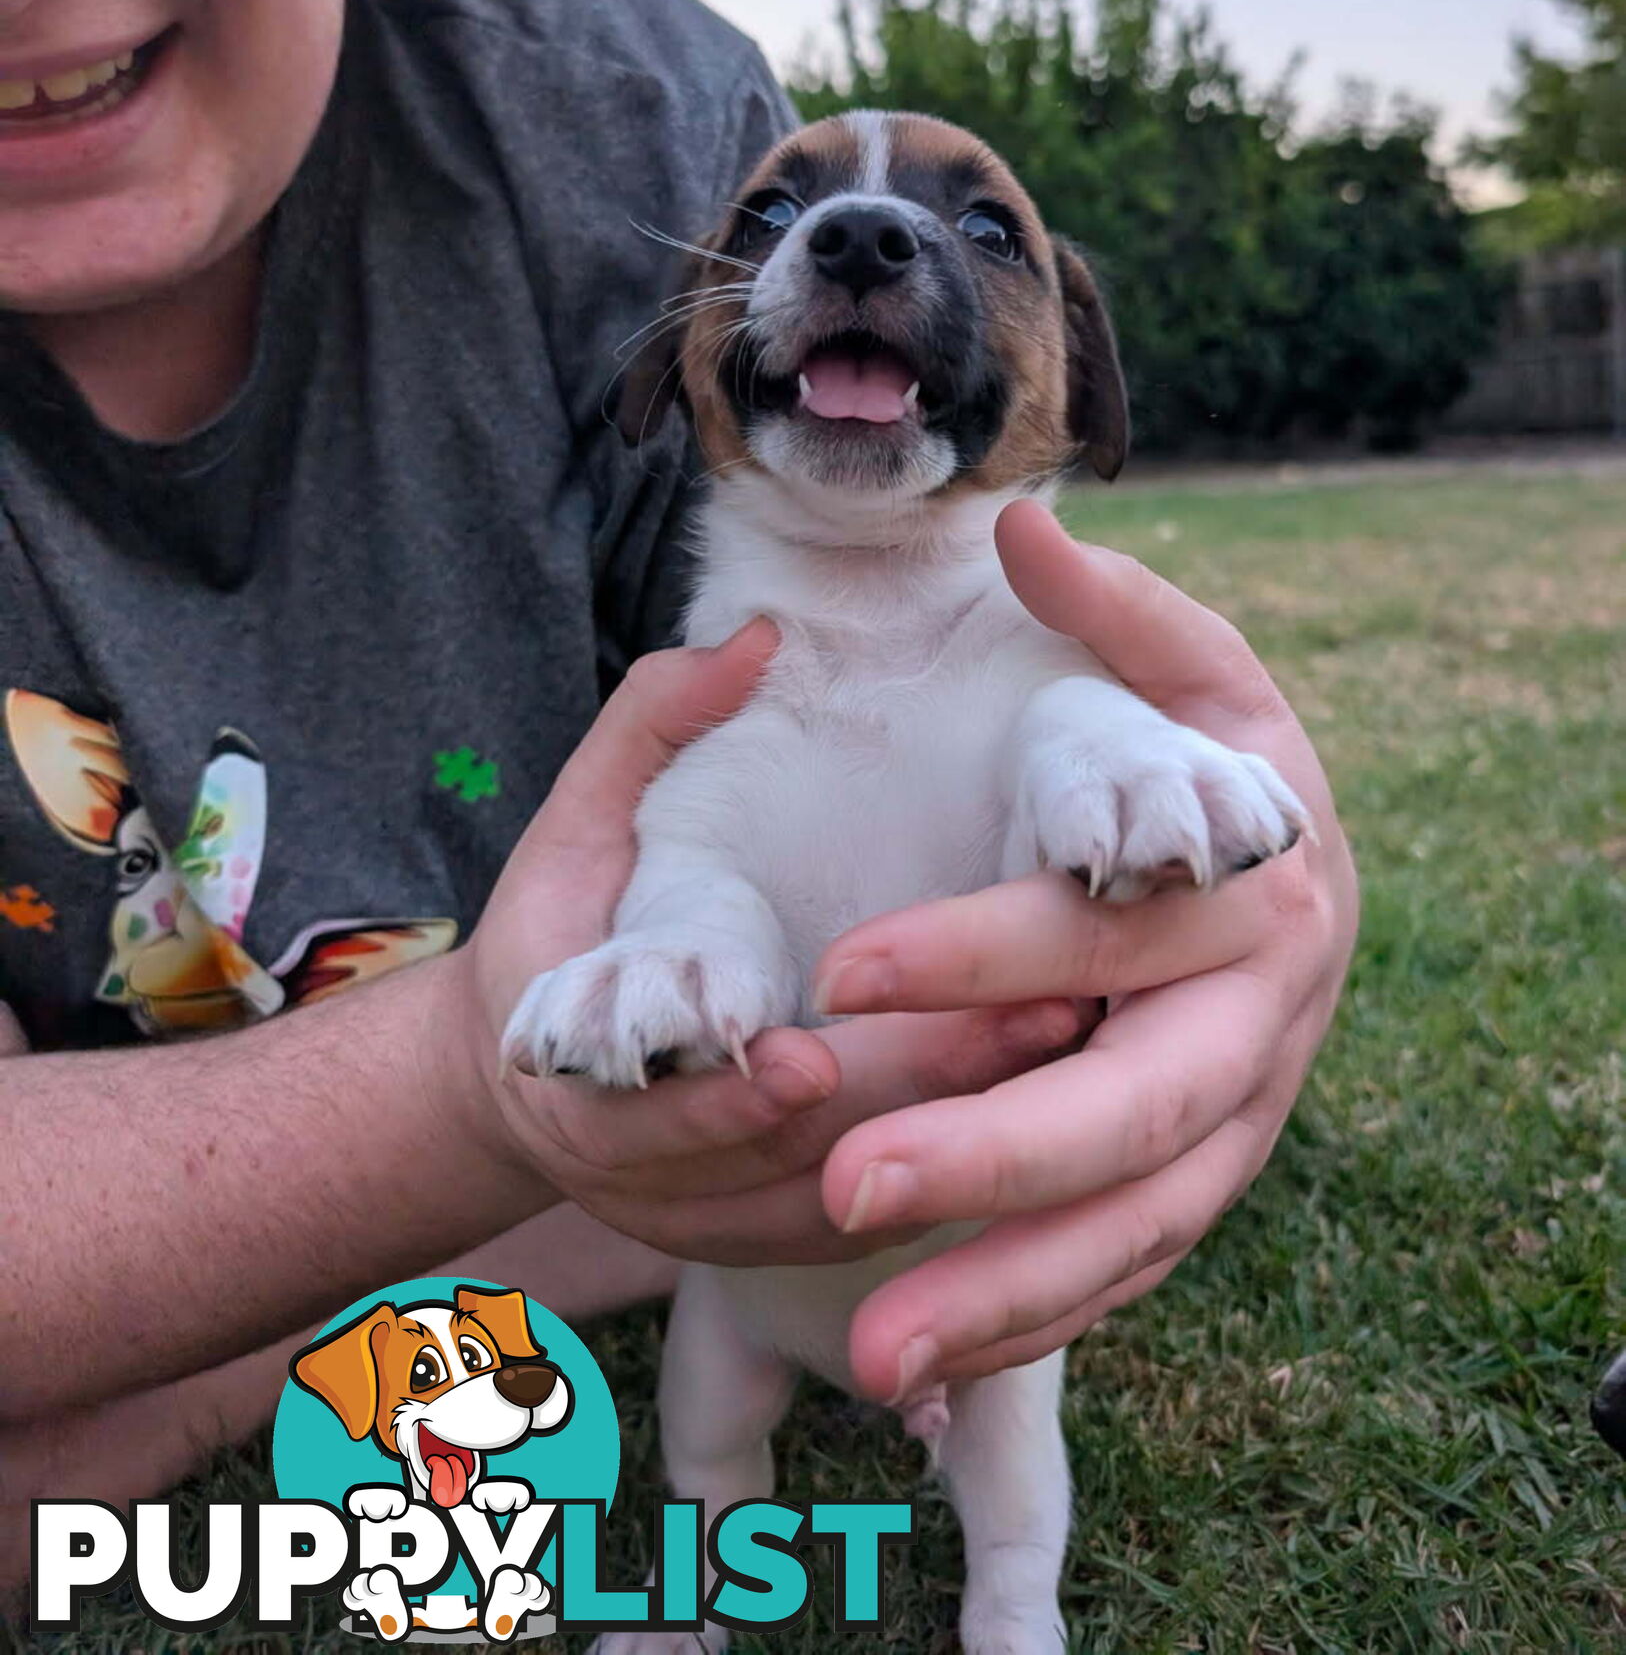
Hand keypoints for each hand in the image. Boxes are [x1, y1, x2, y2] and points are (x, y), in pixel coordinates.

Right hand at [453, 623, 1084, 1266]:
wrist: (528, 1081)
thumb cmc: (560, 924)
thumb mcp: (581, 817)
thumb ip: (654, 724)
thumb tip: (754, 638)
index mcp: (575, 1076)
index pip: (652, 1113)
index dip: (726, 1097)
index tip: (809, 1055)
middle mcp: (639, 1175)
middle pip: (780, 1164)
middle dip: (903, 1099)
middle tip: (1024, 1022)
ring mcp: (710, 1226)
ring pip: (838, 1212)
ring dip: (951, 1142)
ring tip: (1061, 1046)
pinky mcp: (771, 1243)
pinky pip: (865, 1232)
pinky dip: (946, 1180)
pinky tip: (1041, 1102)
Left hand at [814, 498, 1358, 1399]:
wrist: (1316, 885)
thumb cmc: (1227, 770)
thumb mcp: (1198, 670)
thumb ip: (1118, 612)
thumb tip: (1023, 524)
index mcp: (1251, 889)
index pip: (1103, 930)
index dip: (979, 953)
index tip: (841, 970)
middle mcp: (1258, 1024)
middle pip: (1128, 1110)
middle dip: (990, 1157)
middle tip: (845, 1188)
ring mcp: (1240, 1125)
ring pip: (1130, 1229)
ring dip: (1006, 1292)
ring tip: (874, 1356)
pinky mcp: (1208, 1185)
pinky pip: (1131, 1272)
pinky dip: (1039, 1321)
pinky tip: (930, 1365)